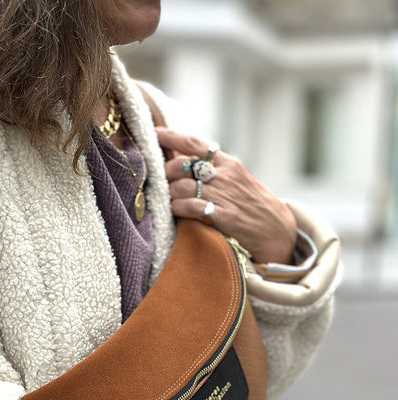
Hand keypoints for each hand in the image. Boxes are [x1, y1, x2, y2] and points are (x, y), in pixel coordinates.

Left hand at [155, 127, 296, 264]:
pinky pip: (193, 207)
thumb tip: (182, 158)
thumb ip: (213, 169)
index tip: (154, 134)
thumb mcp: (236, 179)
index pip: (194, 143)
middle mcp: (225, 175)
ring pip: (183, 187)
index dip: (171, 137)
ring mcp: (226, 195)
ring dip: (170, 195)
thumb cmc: (253, 205)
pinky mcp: (226, 217)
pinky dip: (179, 208)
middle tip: (160, 183)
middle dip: (165, 174)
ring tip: (168, 202)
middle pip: (182, 166)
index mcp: (228, 162)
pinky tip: (176, 212)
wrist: (279, 230)